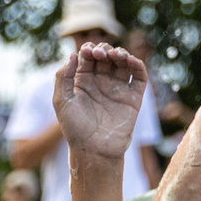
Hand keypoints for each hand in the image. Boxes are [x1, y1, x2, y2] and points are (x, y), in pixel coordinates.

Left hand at [52, 41, 149, 161]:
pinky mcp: (133, 97)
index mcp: (83, 81)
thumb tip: (74, 54)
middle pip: (107, 57)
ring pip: (123, 63)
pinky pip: (139, 77)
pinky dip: (138, 65)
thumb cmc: (74, 128)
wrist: (94, 150)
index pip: (88, 58)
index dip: (89, 50)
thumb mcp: (61, 101)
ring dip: (122, 54)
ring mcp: (118, 89)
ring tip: (117, 55)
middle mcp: (101, 82)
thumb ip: (63, 77)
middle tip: (101, 55)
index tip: (87, 52)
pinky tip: (131, 61)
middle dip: (104, 51)